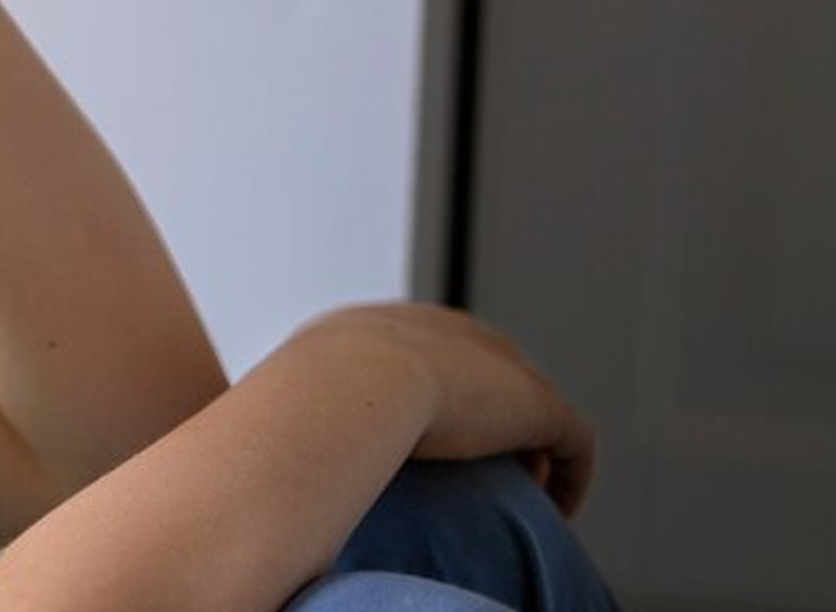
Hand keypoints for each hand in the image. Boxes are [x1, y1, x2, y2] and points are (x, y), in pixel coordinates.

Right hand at [296, 303, 595, 515]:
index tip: (426, 451)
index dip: (430, 405)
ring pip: (526, 406)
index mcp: (378, 326)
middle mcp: (444, 330)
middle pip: (480, 376)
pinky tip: (556, 509)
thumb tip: (265, 446)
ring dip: (525, 450)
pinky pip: (570, 441)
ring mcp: (493, 360)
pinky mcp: (534, 400)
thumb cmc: (299, 400)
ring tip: (516, 495)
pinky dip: (568, 475)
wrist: (346, 384)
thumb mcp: (276, 399)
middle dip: (484, 422)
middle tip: (477, 474)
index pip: (421, 360)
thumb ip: (284, 415)